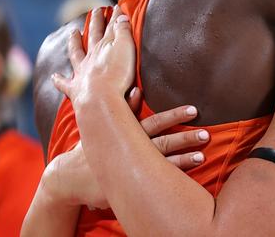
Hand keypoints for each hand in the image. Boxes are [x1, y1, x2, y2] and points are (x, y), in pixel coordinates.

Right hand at [45, 104, 209, 207]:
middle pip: (163, 141)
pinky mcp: (128, 185)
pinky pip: (155, 181)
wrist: (68, 178)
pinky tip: (185, 173)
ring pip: (162, 162)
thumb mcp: (103, 125)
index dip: (175, 116)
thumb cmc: (91, 147)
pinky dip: (171, 175)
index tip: (194, 110)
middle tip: (206, 134)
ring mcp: (131, 169)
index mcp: (128, 132)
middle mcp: (132, 149)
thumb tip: (137, 89)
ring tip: (203, 155)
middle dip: (185, 137)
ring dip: (183, 158)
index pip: (156, 121)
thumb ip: (124, 108)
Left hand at [52, 5, 135, 104]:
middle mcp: (91, 57)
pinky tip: (54, 76)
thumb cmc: (116, 75)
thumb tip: (120, 15)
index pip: (111, 27)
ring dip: (74, 42)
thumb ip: (123, 31)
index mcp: (104, 47)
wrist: (101, 100)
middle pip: (93, 36)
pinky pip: (65, 83)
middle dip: (95, 23)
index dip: (114, 17)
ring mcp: (82, 72)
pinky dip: (59, 80)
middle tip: (95, 11)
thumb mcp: (125, 48)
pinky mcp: (76, 90)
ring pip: (76, 53)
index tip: (115, 7)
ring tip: (73, 33)